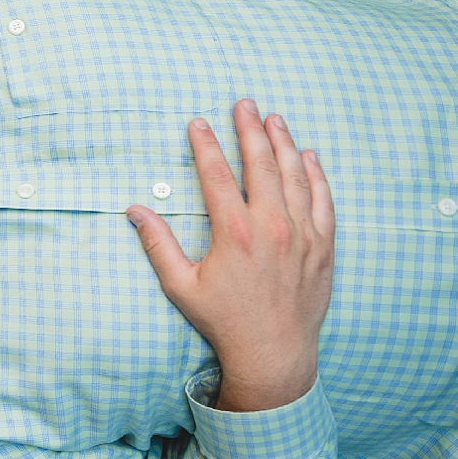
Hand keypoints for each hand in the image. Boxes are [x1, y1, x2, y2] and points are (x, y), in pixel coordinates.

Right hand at [128, 100, 334, 412]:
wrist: (274, 354)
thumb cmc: (222, 320)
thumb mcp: (180, 285)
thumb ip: (157, 244)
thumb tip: (134, 210)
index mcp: (233, 233)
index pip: (217, 174)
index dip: (206, 144)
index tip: (198, 123)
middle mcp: (272, 227)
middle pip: (261, 164)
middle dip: (250, 130)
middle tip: (244, 104)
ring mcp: (303, 235)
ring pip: (294, 176)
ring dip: (283, 143)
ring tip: (274, 119)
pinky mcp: (323, 247)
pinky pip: (322, 201)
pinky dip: (316, 175)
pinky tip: (308, 157)